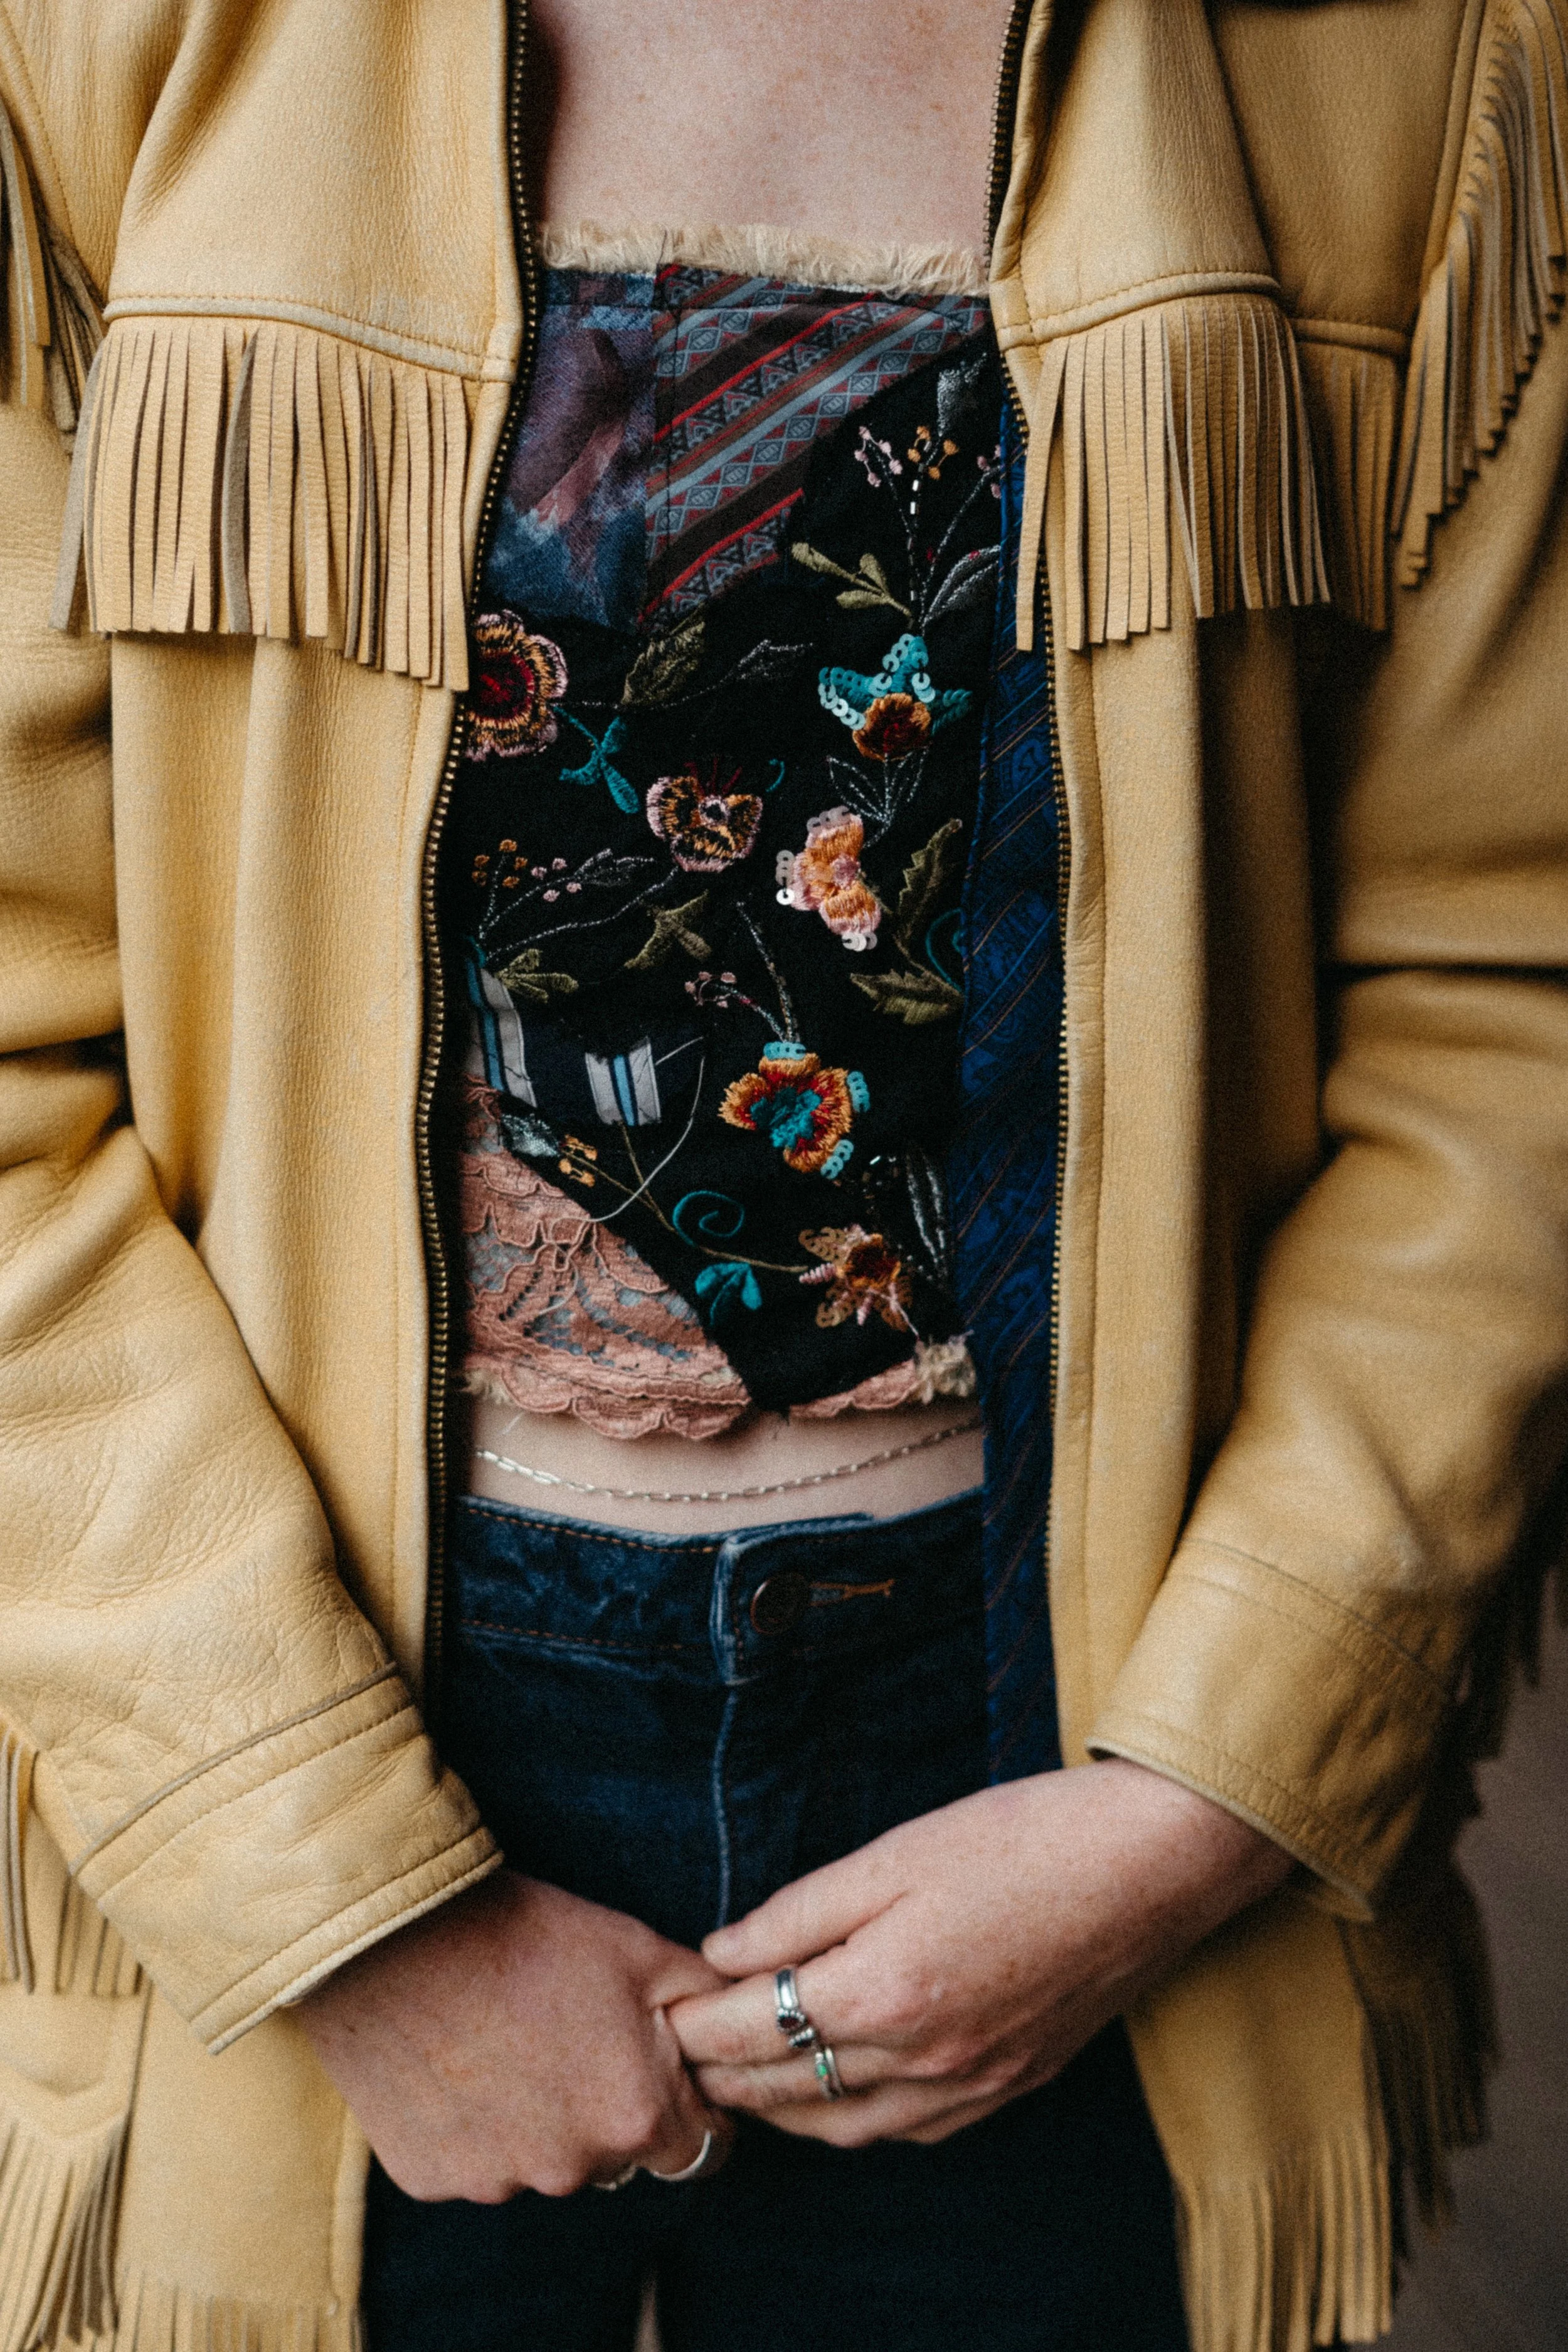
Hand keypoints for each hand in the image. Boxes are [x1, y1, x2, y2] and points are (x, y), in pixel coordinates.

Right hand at [297, 1868, 731, 2199]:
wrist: (394, 1934)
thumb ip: (704, 2004)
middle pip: (618, 2154)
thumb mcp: (639, 1949)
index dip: (692, 2105)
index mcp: (635, 2118)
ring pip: (544, 2160)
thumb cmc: (525, 1934)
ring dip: (540, 2117)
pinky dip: (474, 2123)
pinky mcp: (430, 2178)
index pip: (702, 2149)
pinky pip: (475, 2160)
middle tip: (572, 2032)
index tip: (662, 2066)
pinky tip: (459, 2058)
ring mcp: (494, 2182)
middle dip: (610, 2105)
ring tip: (508, 2035)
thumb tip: (738, 2029)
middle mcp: (570, 2170)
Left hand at [669, 1760, 1291, 2146]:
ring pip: (846, 2128)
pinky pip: (911, 2130)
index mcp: (883, 1992)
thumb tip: (721, 1954)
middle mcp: (923, 2059)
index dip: (697, 2024)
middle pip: (789, 2091)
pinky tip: (842, 2089)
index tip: (664, 2010)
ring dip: (784, 2110)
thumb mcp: (893, 1853)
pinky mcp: (1012, 2084)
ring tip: (743, 2078)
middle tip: (681, 2052)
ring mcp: (971, 2083)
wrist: (1149, 1866)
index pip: (752, 2031)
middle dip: (724, 2075)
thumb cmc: (1019, 1838)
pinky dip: (857, 2118)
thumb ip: (800, 1911)